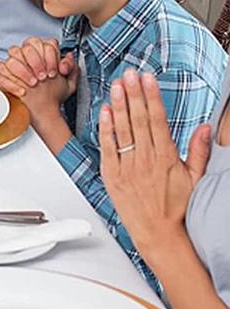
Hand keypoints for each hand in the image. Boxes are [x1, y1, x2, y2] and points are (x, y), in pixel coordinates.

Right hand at [0, 38, 76, 117]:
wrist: (43, 110)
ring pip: (12, 58)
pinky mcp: (4, 75)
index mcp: (44, 54)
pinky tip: (22, 90)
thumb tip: (68, 57)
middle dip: (36, 63)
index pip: (45, 44)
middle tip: (43, 77)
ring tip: (33, 84)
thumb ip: (72, 68)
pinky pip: (1, 71)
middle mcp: (28, 57)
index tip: (54, 71)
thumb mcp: (69, 84)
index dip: (50, 57)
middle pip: (27, 47)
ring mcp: (15, 65)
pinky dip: (12, 82)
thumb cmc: (53, 96)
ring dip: (24, 72)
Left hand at [99, 69, 209, 250]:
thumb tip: (205, 127)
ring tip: (116, 85)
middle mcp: (145, 160)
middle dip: (134, 94)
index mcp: (166, 158)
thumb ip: (198, 151)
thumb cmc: (177, 208)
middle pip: (138, 119)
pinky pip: (107, 148)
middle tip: (129, 74)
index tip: (148, 79)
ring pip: (122, 130)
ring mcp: (127, 167)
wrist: (160, 234)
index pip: (157, 120)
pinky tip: (104, 112)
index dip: (152, 96)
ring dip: (119, 105)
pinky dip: (105, 129)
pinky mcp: (111, 176)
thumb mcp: (195, 179)